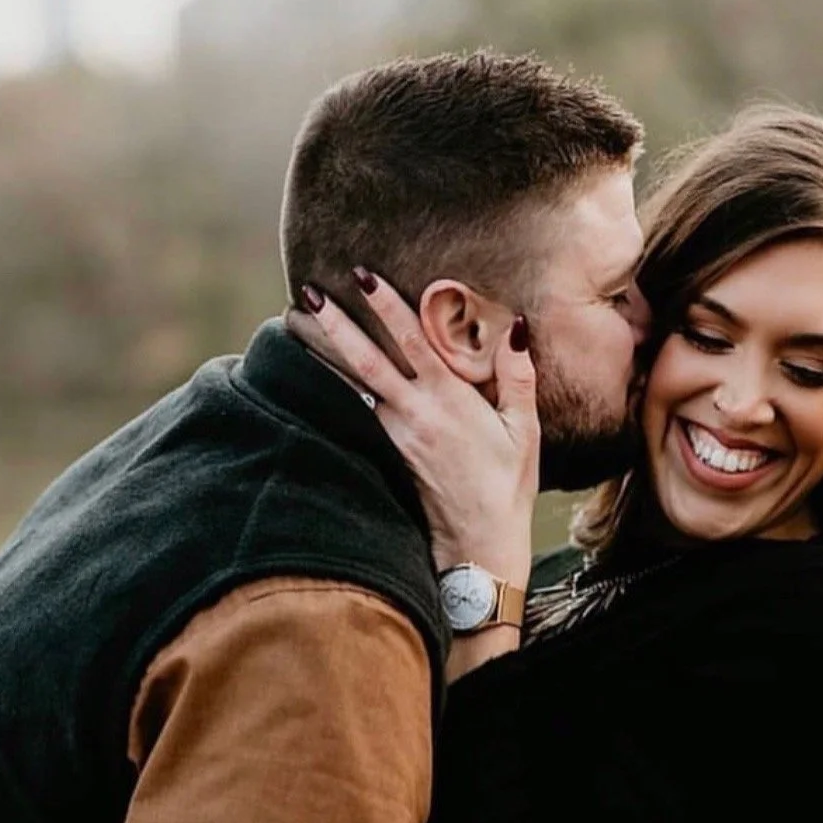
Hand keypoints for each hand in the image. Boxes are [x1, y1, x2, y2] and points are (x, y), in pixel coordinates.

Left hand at [287, 277, 539, 589]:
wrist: (478, 547)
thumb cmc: (506, 489)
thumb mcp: (523, 432)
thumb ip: (518, 378)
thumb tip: (515, 328)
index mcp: (449, 402)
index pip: (411, 341)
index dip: (385, 306)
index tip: (361, 275)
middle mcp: (414, 415)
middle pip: (365, 361)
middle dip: (335, 325)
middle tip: (306, 293)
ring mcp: (396, 436)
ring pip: (355, 385)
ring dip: (328, 353)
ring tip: (299, 323)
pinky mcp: (389, 454)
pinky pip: (362, 409)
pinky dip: (342, 385)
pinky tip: (326, 370)